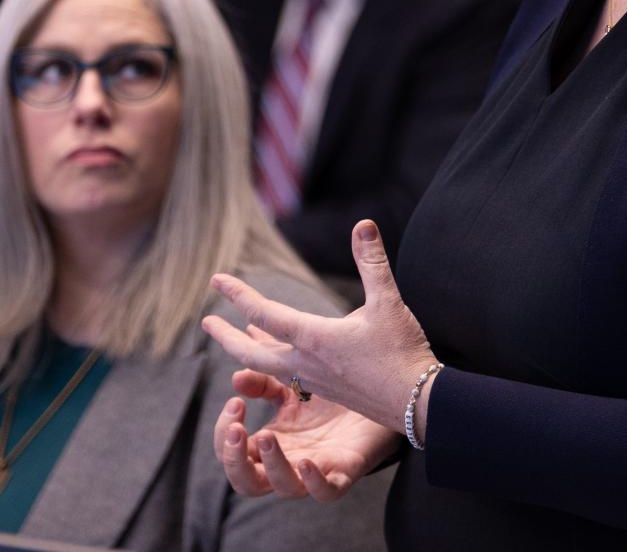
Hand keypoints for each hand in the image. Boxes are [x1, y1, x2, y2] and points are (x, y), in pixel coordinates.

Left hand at [203, 220, 436, 433]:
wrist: (417, 405)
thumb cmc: (402, 352)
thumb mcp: (388, 302)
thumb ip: (372, 263)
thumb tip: (364, 224)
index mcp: (314, 339)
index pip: (265, 313)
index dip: (238, 294)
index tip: (216, 280)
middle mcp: (307, 363)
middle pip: (251, 354)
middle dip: (225, 337)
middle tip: (205, 323)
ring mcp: (316, 382)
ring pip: (268, 368)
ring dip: (247, 351)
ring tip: (237, 338)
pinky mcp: (328, 392)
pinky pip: (287, 377)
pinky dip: (272, 363)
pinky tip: (280, 359)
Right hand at [213, 368, 399, 502]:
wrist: (383, 394)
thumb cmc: (334, 392)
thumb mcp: (296, 376)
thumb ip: (270, 364)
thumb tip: (246, 334)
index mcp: (273, 438)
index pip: (232, 449)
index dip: (224, 432)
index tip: (234, 402)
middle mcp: (289, 458)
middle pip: (246, 481)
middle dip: (233, 459)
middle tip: (236, 428)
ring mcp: (317, 468)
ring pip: (284, 488)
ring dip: (271, 466)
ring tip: (267, 436)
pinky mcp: (346, 471)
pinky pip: (327, 491)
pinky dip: (314, 483)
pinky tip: (307, 462)